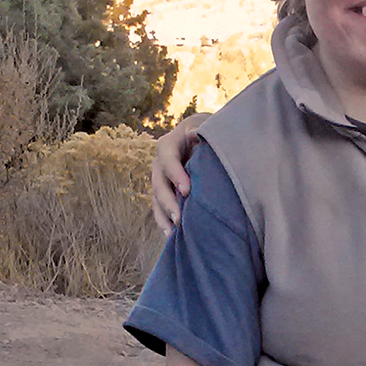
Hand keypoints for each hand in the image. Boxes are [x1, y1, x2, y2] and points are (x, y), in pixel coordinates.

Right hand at [150, 113, 208, 233]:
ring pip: (157, 199)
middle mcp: (161, 163)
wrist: (204, 139)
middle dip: (168, 202)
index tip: (187, 190)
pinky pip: (162, 209)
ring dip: (164, 216)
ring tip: (173, 234)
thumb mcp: (206, 128)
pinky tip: (172, 238)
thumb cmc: (208, 133)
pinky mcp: (167, 193)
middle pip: (159, 183)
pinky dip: (166, 222)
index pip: (167, 158)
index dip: (175, 174)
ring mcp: (162, 179)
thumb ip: (202, 132)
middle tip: (179, 219)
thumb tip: (197, 135)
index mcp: (170, 144)